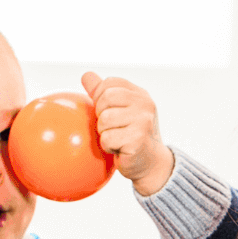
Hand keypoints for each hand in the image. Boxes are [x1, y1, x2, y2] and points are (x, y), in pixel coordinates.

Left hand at [82, 72, 172, 195]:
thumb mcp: (120, 111)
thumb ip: (103, 93)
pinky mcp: (138, 139)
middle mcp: (145, 104)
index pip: (109, 83)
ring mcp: (143, 121)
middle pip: (105, 98)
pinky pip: (107, 138)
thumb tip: (86, 75)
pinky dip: (108, 147)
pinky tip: (120, 149)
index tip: (107, 111)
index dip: (100, 97)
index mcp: (140, 94)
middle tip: (112, 128)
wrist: (151, 164)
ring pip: (104, 119)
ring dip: (104, 133)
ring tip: (117, 139)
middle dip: (101, 116)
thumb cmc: (133, 136)